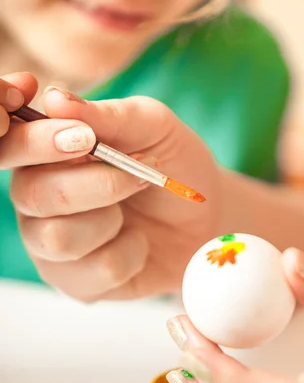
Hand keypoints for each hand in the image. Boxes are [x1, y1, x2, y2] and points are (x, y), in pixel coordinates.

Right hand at [3, 76, 219, 299]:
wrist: (205, 217)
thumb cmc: (174, 165)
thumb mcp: (152, 127)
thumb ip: (107, 115)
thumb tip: (54, 99)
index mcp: (44, 155)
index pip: (11, 147)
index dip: (34, 143)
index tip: (84, 140)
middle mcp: (36, 200)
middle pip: (33, 197)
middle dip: (95, 186)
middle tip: (138, 176)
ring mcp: (52, 246)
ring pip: (59, 239)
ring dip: (111, 222)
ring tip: (131, 213)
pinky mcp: (77, 282)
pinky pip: (97, 271)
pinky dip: (131, 253)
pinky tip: (137, 243)